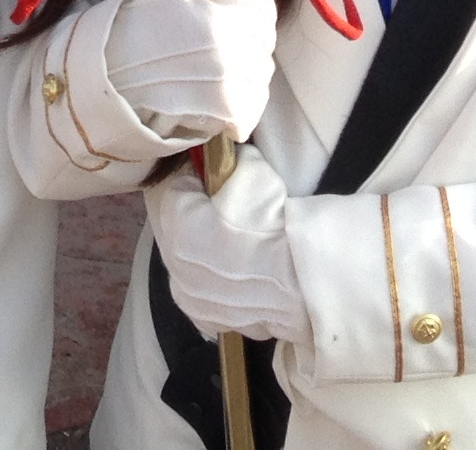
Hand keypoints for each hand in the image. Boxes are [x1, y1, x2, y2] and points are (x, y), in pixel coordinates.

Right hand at [105, 0, 279, 141]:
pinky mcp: (233, 118)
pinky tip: (210, 90)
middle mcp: (232, 58)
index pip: (260, 3)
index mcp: (219, 20)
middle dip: (241, 32)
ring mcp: (234, 92)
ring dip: (241, 65)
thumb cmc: (137, 24)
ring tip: (204, 65)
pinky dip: (239, 98)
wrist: (108, 80)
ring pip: (261, 69)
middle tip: (204, 37)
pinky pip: (254, 102)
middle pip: (263, 37)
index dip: (238, 2)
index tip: (213, 9)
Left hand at [143, 146, 307, 346]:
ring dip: (197, 245)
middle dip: (191, 210)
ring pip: (182, 258)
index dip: (193, 175)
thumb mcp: (252, 170)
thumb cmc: (275, 223)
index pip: (172, 185)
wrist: (304, 282)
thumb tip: (226, 157)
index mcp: (176, 223)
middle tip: (222, 203)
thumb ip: (229, 159)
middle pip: (171, 223)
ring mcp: (188, 295)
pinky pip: (198, 288)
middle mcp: (171, 262)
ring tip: (231, 239)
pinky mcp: (206, 318)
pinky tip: (232, 270)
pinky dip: (209, 276)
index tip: (214, 172)